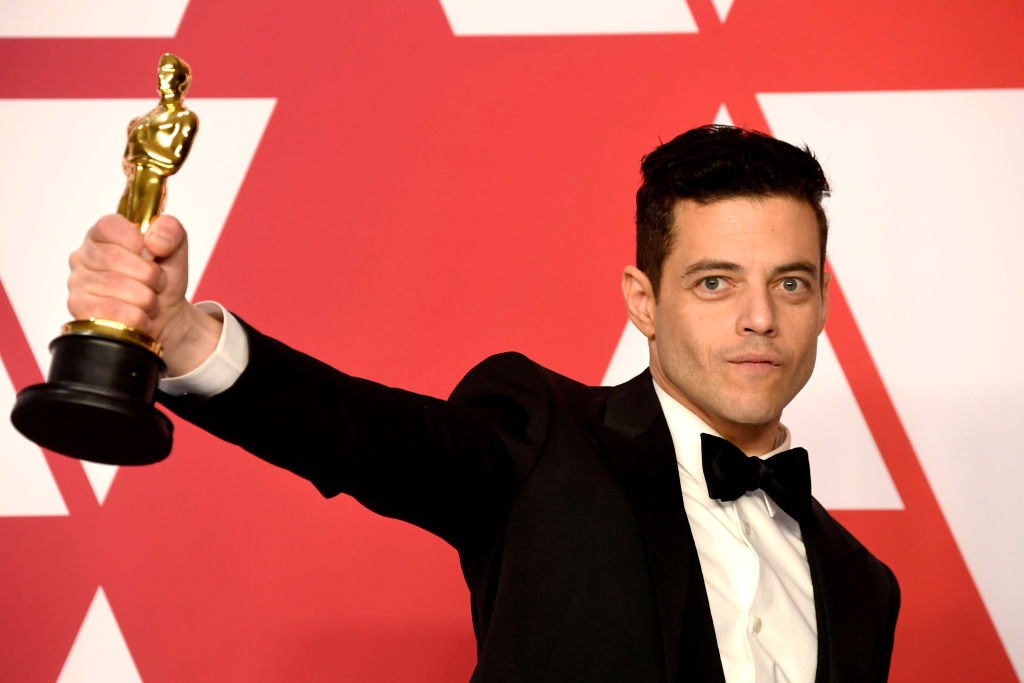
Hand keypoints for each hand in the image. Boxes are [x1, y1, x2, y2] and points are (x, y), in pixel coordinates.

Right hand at [67, 214, 220, 375]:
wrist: (167, 317)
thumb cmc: (163, 279)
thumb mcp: (176, 248)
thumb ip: (171, 230)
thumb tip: (155, 241)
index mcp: (102, 234)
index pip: (109, 226)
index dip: (137, 241)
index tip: (153, 254)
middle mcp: (83, 255)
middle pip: (113, 257)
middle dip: (148, 274)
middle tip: (158, 283)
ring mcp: (77, 282)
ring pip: (112, 285)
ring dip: (145, 297)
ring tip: (150, 300)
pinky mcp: (79, 309)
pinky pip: (109, 311)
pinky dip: (136, 317)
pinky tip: (141, 316)